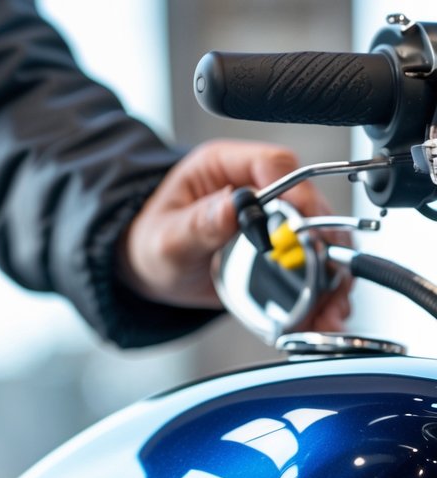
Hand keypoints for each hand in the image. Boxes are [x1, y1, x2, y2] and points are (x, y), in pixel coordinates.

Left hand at [118, 140, 351, 331]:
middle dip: (326, 243)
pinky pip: (307, 262)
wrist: (145, 271)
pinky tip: (324, 311)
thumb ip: (200, 224)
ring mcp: (268, 216)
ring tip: (332, 307)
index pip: (275, 165)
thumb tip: (234, 206)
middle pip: (308, 202)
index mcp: (223, 167)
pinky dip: (320, 288)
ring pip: (316, 235)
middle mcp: (251, 186)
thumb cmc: (149, 243)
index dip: (302, 193)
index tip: (314, 227)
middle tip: (333, 277)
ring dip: (331, 272)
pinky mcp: (274, 245)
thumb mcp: (168, 238)